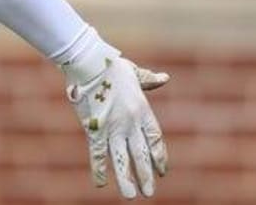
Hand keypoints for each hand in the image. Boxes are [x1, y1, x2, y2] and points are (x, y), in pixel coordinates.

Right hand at [64, 50, 169, 197]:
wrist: (90, 63)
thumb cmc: (112, 66)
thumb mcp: (135, 73)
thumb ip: (149, 80)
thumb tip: (165, 78)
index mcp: (142, 109)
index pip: (155, 138)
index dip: (159, 156)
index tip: (162, 172)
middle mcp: (131, 122)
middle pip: (141, 153)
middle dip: (146, 174)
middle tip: (149, 193)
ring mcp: (113, 127)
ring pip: (122, 158)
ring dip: (127, 178)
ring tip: (132, 196)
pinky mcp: (94, 128)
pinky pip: (97, 153)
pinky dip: (99, 168)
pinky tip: (101, 183)